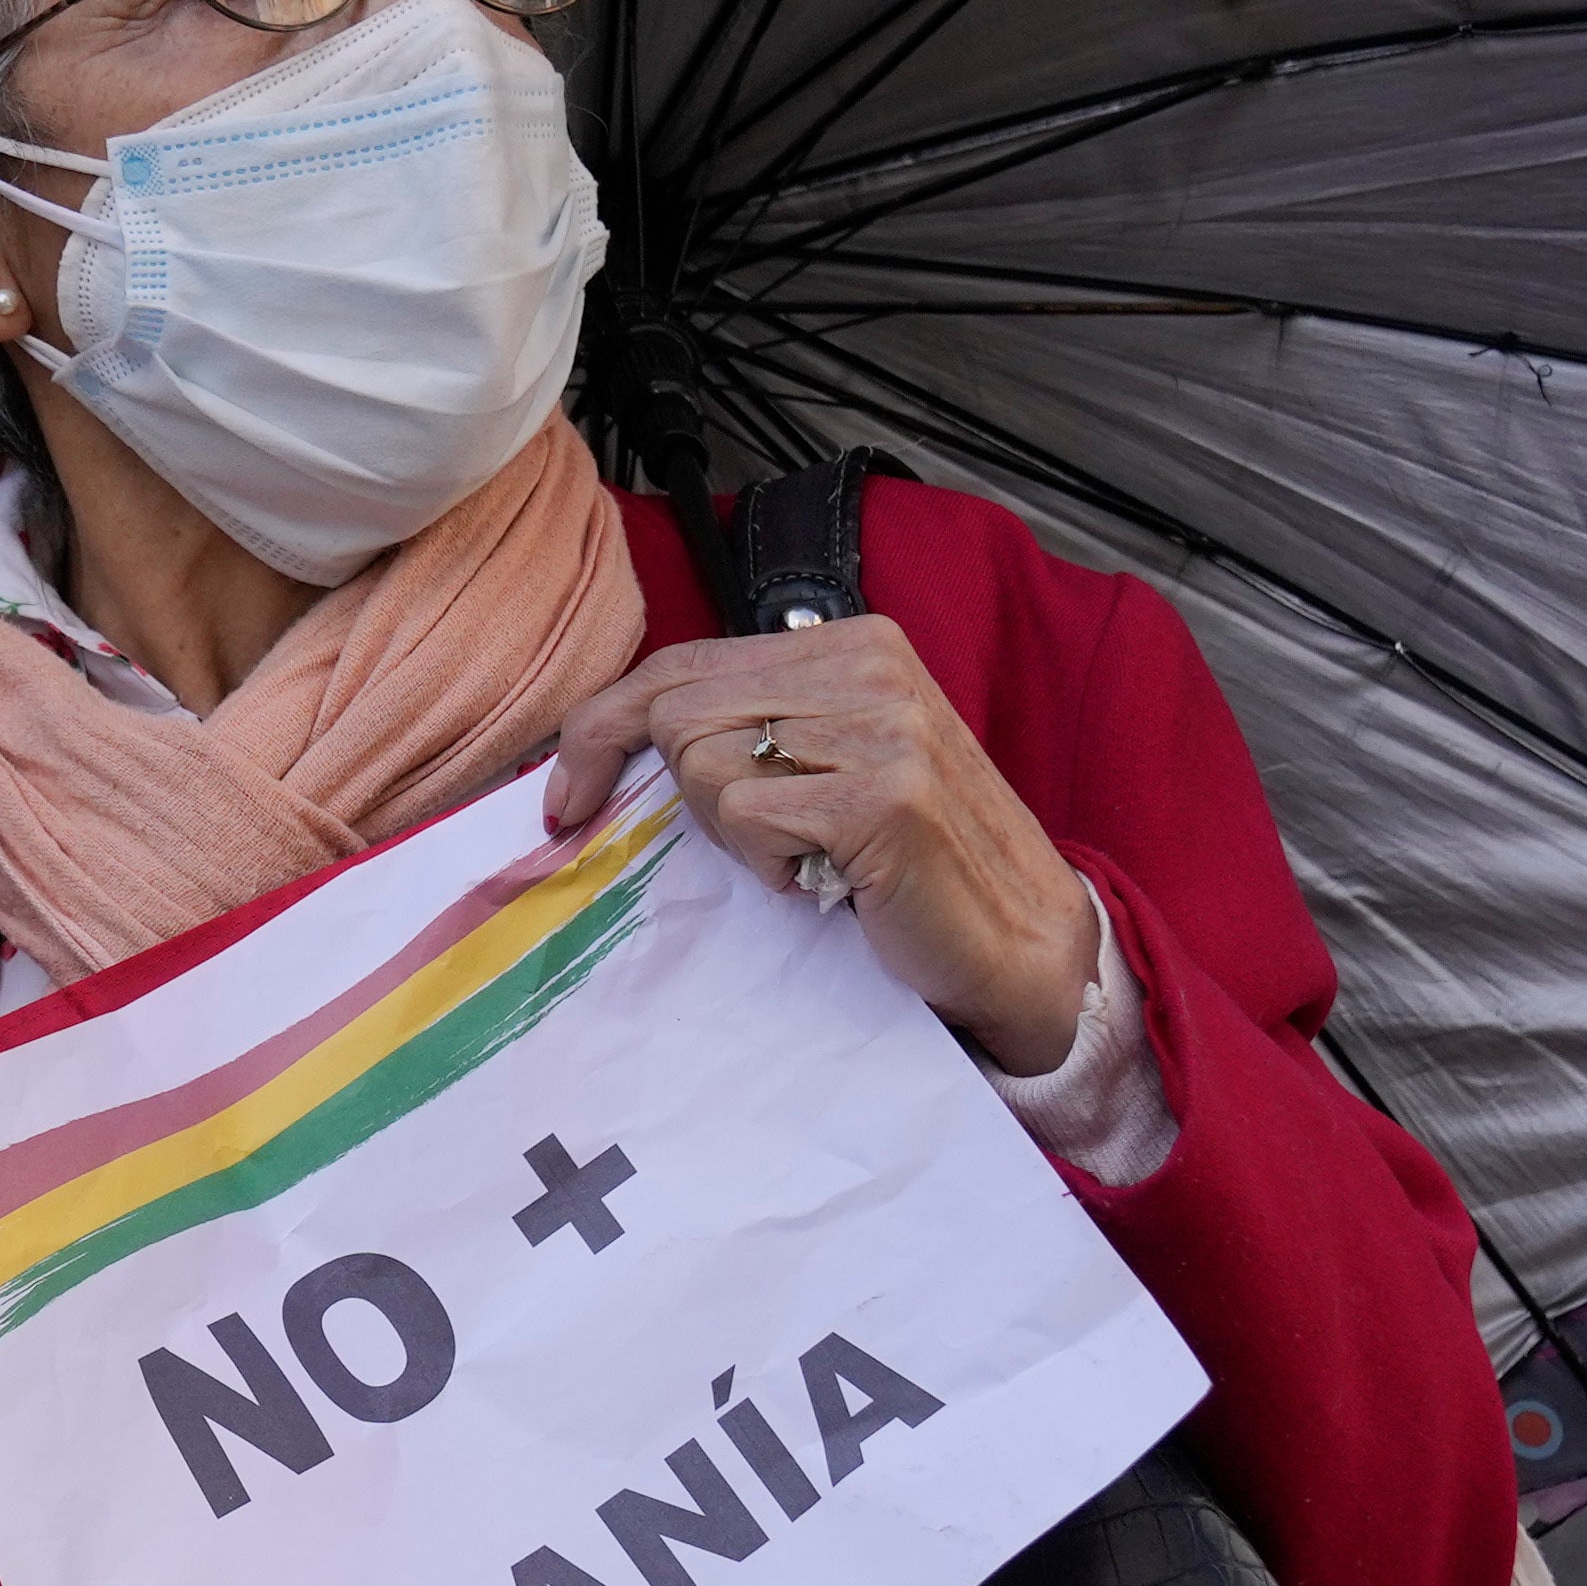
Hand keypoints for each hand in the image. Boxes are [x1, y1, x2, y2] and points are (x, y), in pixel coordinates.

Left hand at [537, 620, 1106, 1074]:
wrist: (1020, 942)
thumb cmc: (913, 862)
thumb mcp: (833, 762)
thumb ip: (753, 724)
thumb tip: (611, 736)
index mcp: (853, 643)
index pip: (681, 660)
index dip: (602, 728)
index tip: (565, 794)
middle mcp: (870, 666)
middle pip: (677, 711)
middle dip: (676, 792)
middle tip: (752, 844)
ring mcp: (881, 726)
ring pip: (704, 764)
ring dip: (734, 836)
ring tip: (809, 856)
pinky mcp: (879, 797)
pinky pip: (746, 819)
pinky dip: (768, 865)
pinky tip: (826, 879)